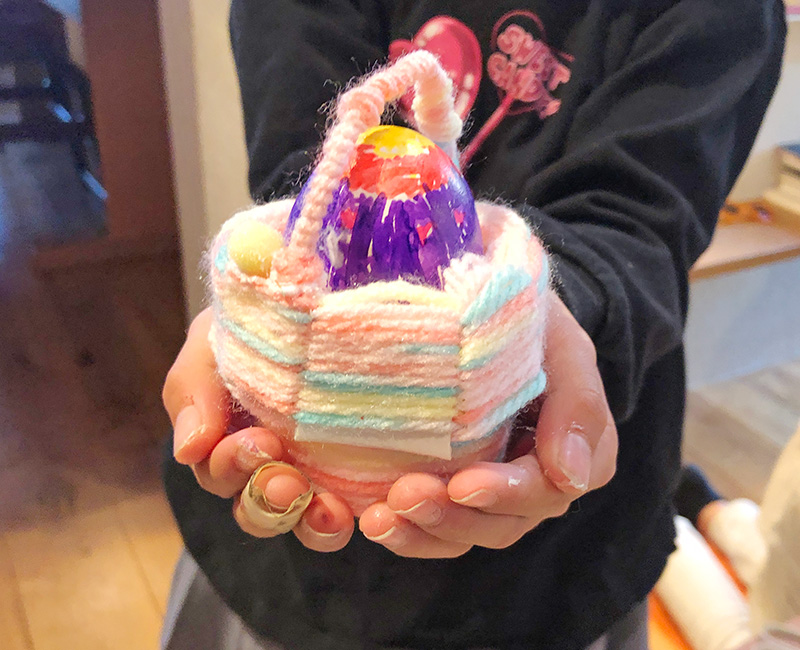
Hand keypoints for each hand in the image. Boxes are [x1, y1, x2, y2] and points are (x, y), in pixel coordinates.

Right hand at [162, 308, 354, 550]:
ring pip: (304, 523)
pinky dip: (357, 516)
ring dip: (310, 523)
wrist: (318, 296)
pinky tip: (367, 510)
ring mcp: (317, 474)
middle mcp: (271, 467)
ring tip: (328, 511)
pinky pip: (356, 510)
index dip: (232, 468)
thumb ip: (193, 390)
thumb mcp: (213, 343)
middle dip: (268, 501)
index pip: (221, 476)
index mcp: (230, 443)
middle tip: (288, 482)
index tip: (259, 441)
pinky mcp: (362, 475)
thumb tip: (189, 450)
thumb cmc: (254, 326)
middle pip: (259, 511)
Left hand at [357, 295, 617, 557]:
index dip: (506, 492)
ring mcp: (497, 494)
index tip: (462, 484)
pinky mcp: (458, 494)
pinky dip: (407, 533)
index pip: (547, 489)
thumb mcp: (562, 344)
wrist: (491, 309)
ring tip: (378, 519)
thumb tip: (571, 476)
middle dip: (452, 515)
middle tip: (405, 496)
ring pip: (466, 532)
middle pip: (502, 522)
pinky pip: (437, 531)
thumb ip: (577, 400)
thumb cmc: (532, 324)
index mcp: (581, 452)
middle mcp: (540, 484)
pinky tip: (376, 522)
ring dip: (422, 530)